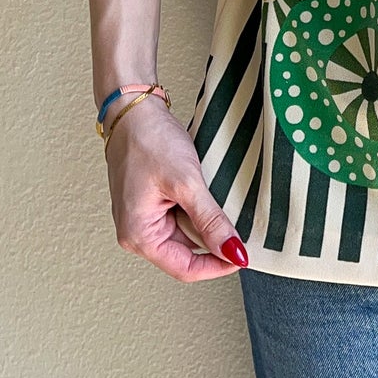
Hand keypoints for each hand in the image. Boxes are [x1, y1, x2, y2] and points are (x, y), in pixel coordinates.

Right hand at [102, 95, 248, 280]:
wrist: (133, 109)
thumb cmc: (149, 141)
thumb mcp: (186, 182)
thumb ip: (210, 221)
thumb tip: (233, 251)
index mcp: (138, 236)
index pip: (185, 268)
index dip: (218, 265)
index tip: (245, 254)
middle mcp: (137, 232)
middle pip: (186, 254)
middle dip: (214, 244)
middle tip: (243, 227)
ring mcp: (144, 217)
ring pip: (186, 235)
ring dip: (208, 226)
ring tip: (227, 207)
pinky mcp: (153, 202)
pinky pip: (181, 217)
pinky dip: (200, 211)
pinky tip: (213, 197)